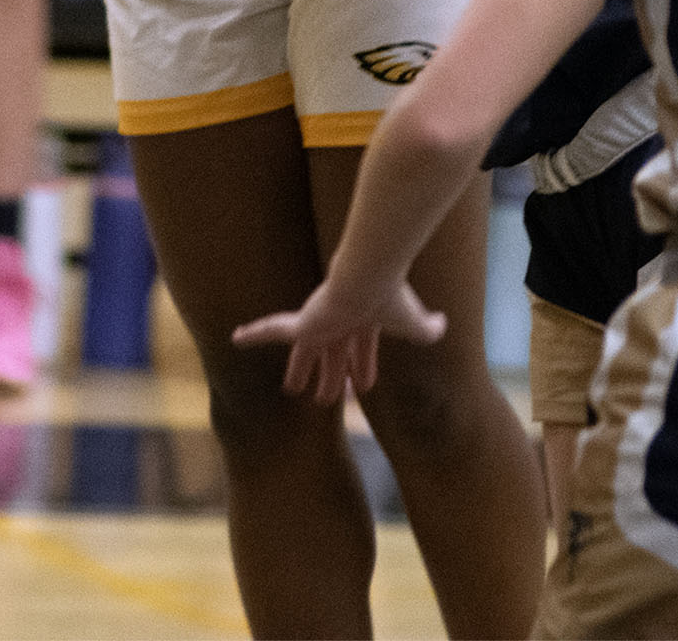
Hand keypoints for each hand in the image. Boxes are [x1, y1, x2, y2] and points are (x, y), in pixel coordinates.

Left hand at [233, 270, 447, 405]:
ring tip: (292, 391)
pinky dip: (254, 334)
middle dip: (333, 376)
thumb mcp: (414, 322)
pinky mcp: (303, 323)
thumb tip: (442, 327)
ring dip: (299, 370)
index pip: (365, 348)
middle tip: (327, 400)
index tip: (366, 386)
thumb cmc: (392, 300)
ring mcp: (321, 322)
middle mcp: (342, 321)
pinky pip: (272, 329)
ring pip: (306, 352)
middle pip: (335, 354)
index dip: (365, 368)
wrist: (370, 277)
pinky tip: (235, 339)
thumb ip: (427, 328)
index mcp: (367, 320)